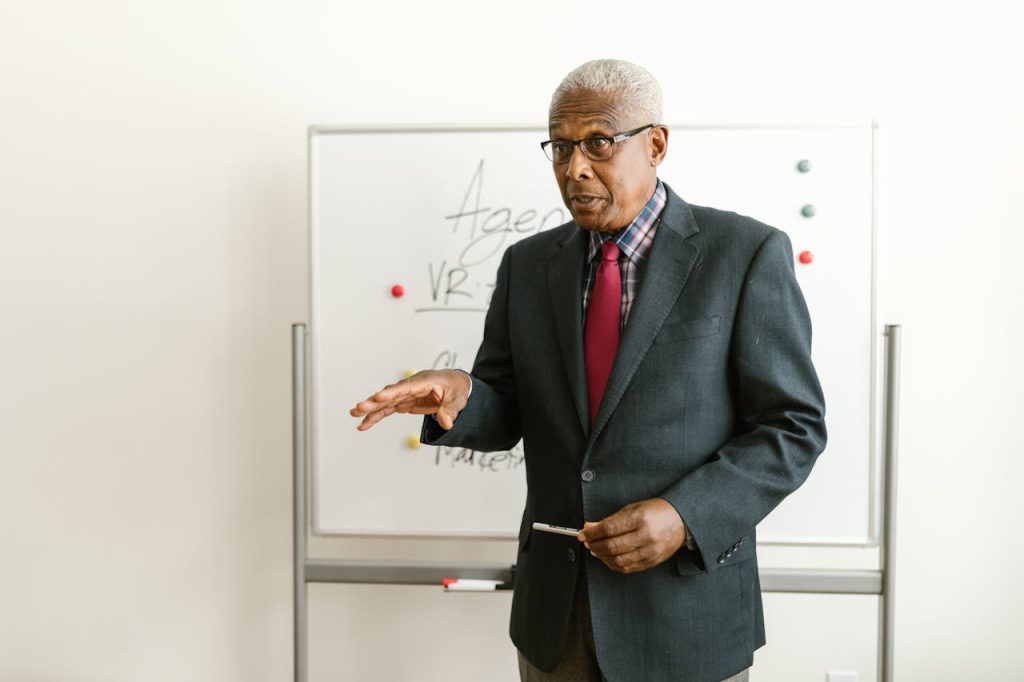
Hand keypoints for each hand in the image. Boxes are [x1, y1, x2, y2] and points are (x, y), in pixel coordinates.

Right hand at [349, 369, 470, 430]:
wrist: (455, 384)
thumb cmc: (457, 388)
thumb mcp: (458, 399)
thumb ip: (451, 411)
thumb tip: (446, 424)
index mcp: (424, 381)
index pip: (406, 387)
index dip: (392, 393)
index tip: (378, 398)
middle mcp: (411, 386)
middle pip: (390, 394)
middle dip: (374, 402)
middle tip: (358, 408)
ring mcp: (406, 394)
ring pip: (385, 403)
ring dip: (370, 410)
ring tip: (355, 416)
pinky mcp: (405, 402)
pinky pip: (388, 409)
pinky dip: (377, 416)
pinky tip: (364, 424)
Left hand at [578, 498, 686, 573]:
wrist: (682, 520)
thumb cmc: (657, 511)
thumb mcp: (633, 508)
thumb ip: (611, 519)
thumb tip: (590, 526)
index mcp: (640, 518)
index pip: (609, 528)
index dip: (592, 532)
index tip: (583, 533)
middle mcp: (646, 536)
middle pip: (612, 546)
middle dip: (594, 545)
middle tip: (587, 541)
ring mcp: (650, 551)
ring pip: (618, 560)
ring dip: (601, 556)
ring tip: (595, 549)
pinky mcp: (652, 562)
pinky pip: (627, 568)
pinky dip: (613, 564)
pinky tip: (607, 558)